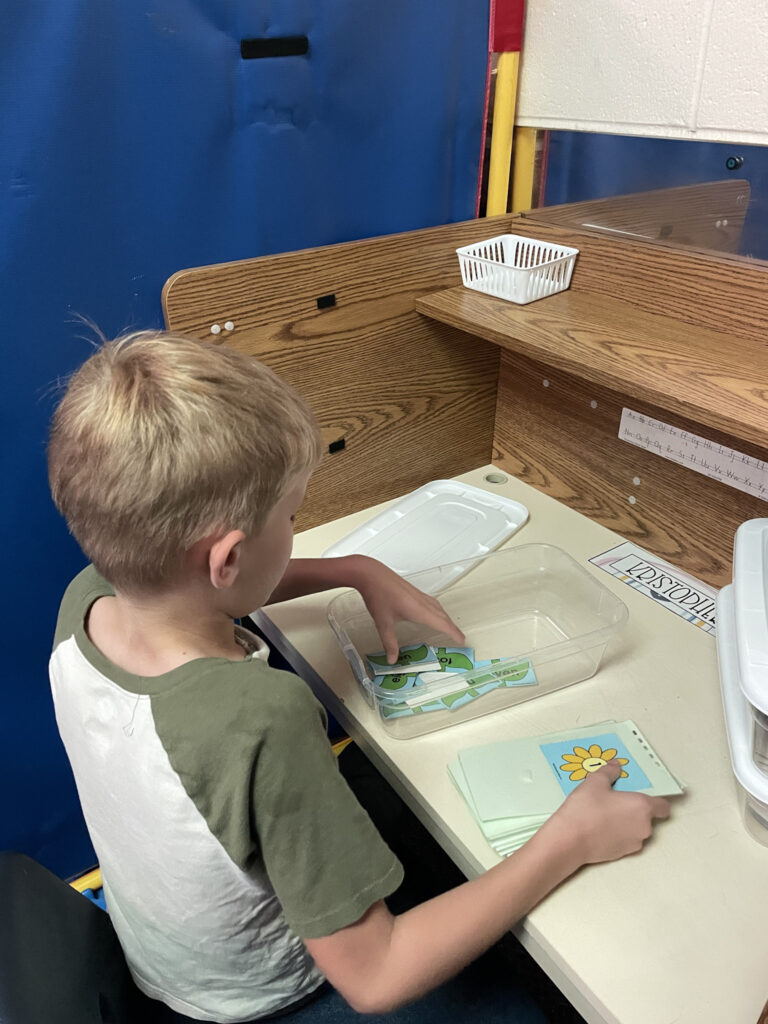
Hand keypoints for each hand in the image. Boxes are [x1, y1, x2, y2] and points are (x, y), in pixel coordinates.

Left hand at [349, 556, 464, 663]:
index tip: (462, 639)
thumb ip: (389, 642)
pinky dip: (438, 610)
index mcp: (419, 610)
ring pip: (438, 608)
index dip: (453, 632)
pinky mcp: (413, 591)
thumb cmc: (378, 593)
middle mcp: (422, 601)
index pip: (442, 624)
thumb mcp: (383, 622)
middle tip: (459, 637)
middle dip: (452, 627)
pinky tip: (432, 612)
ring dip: (446, 618)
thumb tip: (392, 658)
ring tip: (449, 626)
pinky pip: (432, 602)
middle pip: (443, 616)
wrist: (371, 574)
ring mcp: (418, 595)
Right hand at [543, 760, 670, 866]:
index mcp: (642, 807)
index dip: (656, 800)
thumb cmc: (586, 809)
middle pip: (648, 816)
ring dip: (627, 822)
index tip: (641, 794)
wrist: (570, 840)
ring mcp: (635, 843)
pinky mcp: (623, 854)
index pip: (663, 806)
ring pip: (636, 829)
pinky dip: (618, 833)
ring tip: (605, 813)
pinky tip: (600, 827)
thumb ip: (610, 772)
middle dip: (635, 809)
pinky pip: (626, 839)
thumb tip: (616, 765)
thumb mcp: (595, 782)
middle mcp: (644, 826)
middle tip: (615, 800)